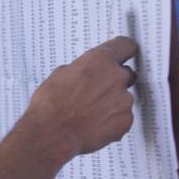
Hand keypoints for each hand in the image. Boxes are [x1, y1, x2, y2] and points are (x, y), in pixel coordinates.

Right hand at [14, 36, 138, 164]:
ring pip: (123, 99)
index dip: (123, 51)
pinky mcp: (125, 121)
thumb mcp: (61, 74)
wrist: (52, 132)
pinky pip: (123, 118)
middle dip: (114, 81)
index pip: (125, 46)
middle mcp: (117, 77)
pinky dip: (112, 121)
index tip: (124, 53)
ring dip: (111, 103)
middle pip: (126, 74)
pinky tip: (94, 124)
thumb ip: (83, 69)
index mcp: (100, 60)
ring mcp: (123, 100)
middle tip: (97, 91)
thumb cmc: (51, 104)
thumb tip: (86, 73)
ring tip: (90, 112)